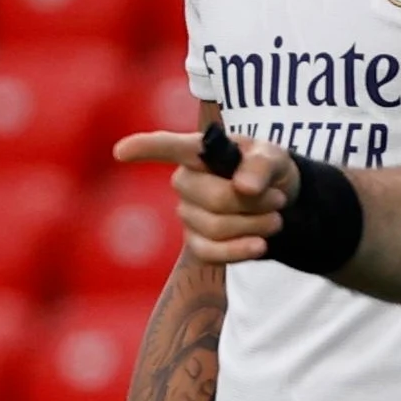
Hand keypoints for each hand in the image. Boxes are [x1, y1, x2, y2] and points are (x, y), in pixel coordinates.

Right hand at [130, 125, 293, 266]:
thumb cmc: (267, 170)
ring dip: (256, 225)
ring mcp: (187, 214)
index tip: (121, 151)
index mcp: (197, 152)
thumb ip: (262, 165)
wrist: (279, 202)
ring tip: (275, 217)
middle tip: (278, 199)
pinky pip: (210, 253)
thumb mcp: (274, 157)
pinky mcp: (196, 243)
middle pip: (214, 199)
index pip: (167, 147)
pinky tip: (260, 245)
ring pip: (218, 228)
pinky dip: (240, 251)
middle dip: (253, 203)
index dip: (144, 148)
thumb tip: (244, 187)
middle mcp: (184, 182)